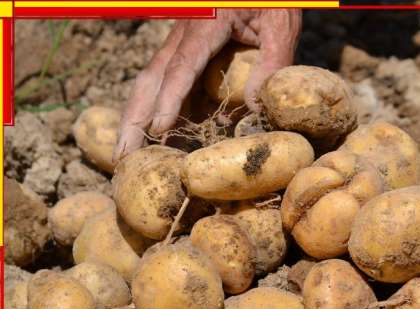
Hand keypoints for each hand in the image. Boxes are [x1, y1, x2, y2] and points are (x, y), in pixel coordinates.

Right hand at [113, 9, 301, 160]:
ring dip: (140, 118)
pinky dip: (163, 110)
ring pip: (153, 82)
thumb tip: (255, 108)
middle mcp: (184, 35)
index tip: (158, 129)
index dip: (169, 100)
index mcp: (205, 25)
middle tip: (123, 155)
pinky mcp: (188, 50)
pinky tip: (160, 137)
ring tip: (129, 154)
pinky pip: (171, 83)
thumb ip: (272, 62)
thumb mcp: (280, 25)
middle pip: (152, 78)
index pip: (181, 67)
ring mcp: (182, 42)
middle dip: (135, 118)